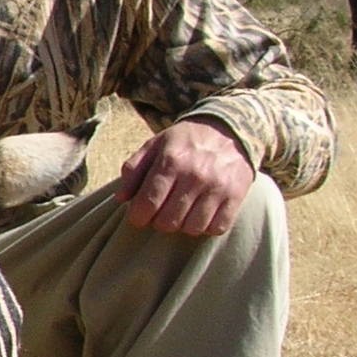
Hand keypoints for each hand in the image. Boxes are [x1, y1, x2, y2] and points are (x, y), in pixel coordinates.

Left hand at [115, 120, 255, 235]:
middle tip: (161, 213)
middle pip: (168, 221)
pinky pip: (217, 227)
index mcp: (171, 161)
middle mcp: (195, 175)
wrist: (230, 129)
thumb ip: (134, 169)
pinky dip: (206, 227)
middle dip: (159, 222)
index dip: (138, 217)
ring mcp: (218, 187)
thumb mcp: (154, 145)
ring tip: (181, 213)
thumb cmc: (185, 141)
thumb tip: (121, 198)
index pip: (148, 203)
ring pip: (192, 228)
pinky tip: (201, 214)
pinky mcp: (236, 196)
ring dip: (182, 225)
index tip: (138, 217)